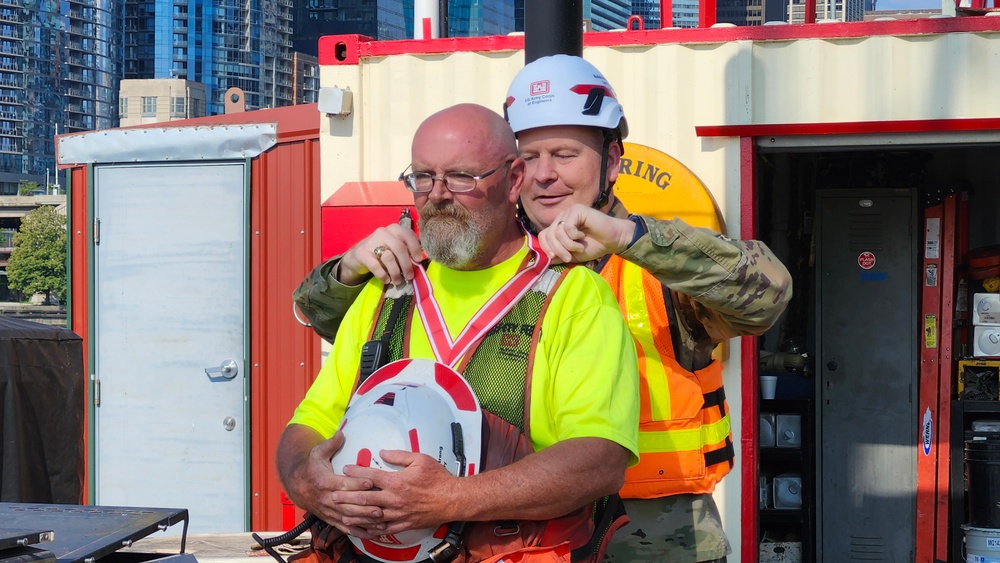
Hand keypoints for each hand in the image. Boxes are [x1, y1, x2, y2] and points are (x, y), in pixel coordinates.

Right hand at [283, 432, 383, 537]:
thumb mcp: (317, 452)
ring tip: (381, 521)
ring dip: (364, 521)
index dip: (357, 483)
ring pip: (348, 518)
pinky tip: (373, 533)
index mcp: (323, 482)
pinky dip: (360, 532)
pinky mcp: (331, 519)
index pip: (342, 484)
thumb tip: (342, 433)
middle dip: (364, 507)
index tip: (371, 482)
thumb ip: (331, 444)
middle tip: (381, 507)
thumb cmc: (311, 467)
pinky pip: (346, 528)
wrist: (297, 486)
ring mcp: (328, 511)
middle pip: (347, 504)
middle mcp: (326, 499)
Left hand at [335, 450, 456, 534]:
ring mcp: (398, 513)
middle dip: (347, 497)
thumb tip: (383, 452)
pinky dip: (372, 529)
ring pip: (372, 516)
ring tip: (342, 514)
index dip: (356, 472)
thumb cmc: (438, 478)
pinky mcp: (404, 523)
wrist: (453, 499)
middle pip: (365, 498)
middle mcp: (394, 499)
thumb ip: (400, 455)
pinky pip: (385, 528)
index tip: (345, 469)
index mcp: (397, 481)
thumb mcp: (421, 459)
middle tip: (333, 496)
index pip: (370, 476)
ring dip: (355, 515)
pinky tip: (363, 528)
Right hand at [339, 224, 421, 285]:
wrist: (358, 255)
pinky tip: (386, 280)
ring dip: (395, 272)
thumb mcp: (394, 248)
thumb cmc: (382, 252)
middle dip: (406, 264)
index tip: (418, 260)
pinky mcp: (362, 253)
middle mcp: (383, 232)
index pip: (408, 234)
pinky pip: (375, 266)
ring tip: (398, 281)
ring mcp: (371, 241)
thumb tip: (418, 263)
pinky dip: (383, 275)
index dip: (415, 247)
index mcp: (394, 229)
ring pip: (388, 258)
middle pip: (399, 248)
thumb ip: (406, 251)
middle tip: (409, 276)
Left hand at [538, 204, 634, 263]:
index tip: (554, 257)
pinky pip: (567, 226)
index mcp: (559, 227)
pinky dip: (574, 236)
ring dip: (568, 245)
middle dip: (558, 250)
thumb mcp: (572, 255)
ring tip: (579, 247)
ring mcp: (569, 213)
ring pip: (557, 232)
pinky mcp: (577, 210)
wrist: (612, 240)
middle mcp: (562, 218)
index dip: (545, 248)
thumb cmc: (593, 246)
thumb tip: (545, 259)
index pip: (543, 235)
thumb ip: (558, 255)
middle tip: (568, 257)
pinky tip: (583, 236)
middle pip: (549, 235)